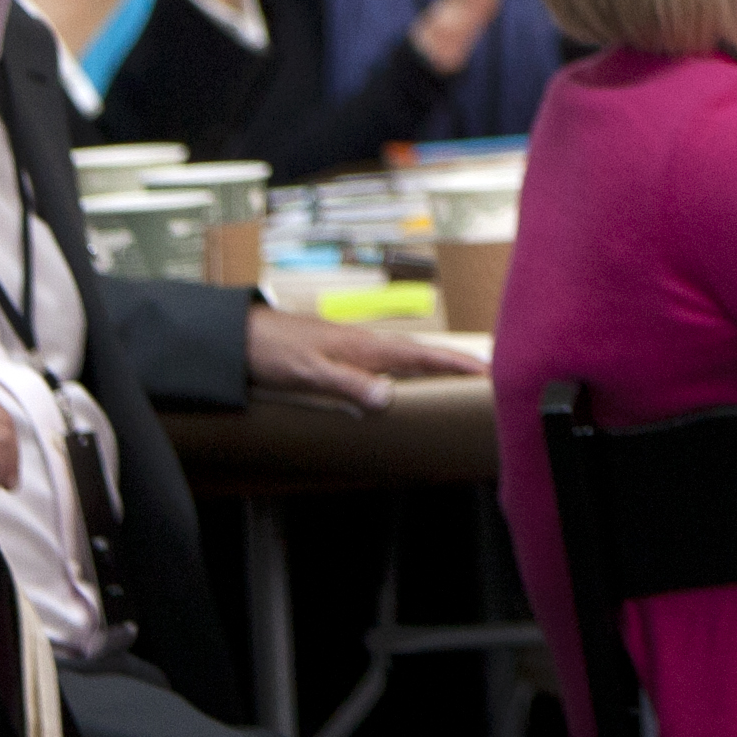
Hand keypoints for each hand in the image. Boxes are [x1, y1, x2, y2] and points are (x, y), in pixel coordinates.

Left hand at [242, 303, 486, 411]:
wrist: (244, 337)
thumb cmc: (276, 352)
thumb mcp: (312, 373)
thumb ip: (350, 385)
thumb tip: (389, 398)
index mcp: (369, 348)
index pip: (426, 355)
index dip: (459, 364)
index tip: (490, 371)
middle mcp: (370, 346)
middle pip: (426, 356)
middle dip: (458, 366)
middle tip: (491, 380)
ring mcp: (360, 350)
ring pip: (410, 361)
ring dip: (437, 370)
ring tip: (462, 384)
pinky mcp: (348, 356)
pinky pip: (391, 366)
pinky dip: (411, 374)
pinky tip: (410, 386)